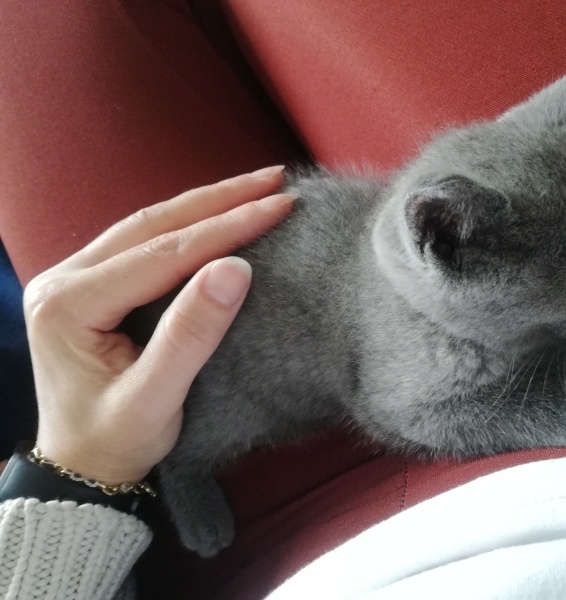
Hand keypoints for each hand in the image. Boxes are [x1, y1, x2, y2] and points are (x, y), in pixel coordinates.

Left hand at [23, 166, 292, 484]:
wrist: (81, 467)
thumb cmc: (115, 441)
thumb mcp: (156, 398)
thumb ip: (191, 334)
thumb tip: (236, 268)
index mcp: (69, 305)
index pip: (163, 254)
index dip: (226, 228)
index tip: (278, 207)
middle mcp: (62, 279)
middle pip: (154, 226)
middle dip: (219, 200)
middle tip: (274, 181)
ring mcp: (73, 277)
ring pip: (149, 226)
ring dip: (205, 204)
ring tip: (256, 187)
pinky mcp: (91, 284)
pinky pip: (144, 241)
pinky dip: (188, 224)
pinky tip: (219, 213)